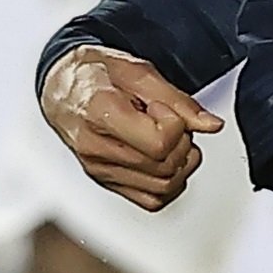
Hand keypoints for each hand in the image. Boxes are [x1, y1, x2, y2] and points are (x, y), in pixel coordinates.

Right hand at [44, 44, 221, 210]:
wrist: (62, 86)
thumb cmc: (94, 74)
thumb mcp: (138, 71)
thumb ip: (178, 100)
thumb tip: (210, 125)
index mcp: (101, 113)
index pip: (159, 143)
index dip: (174, 124)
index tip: (162, 108)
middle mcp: (96, 148)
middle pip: (164, 167)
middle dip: (182, 144)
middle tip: (170, 121)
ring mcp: (100, 169)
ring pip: (162, 188)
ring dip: (180, 164)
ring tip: (169, 139)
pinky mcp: (106, 182)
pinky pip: (151, 200)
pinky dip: (169, 183)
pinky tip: (165, 160)